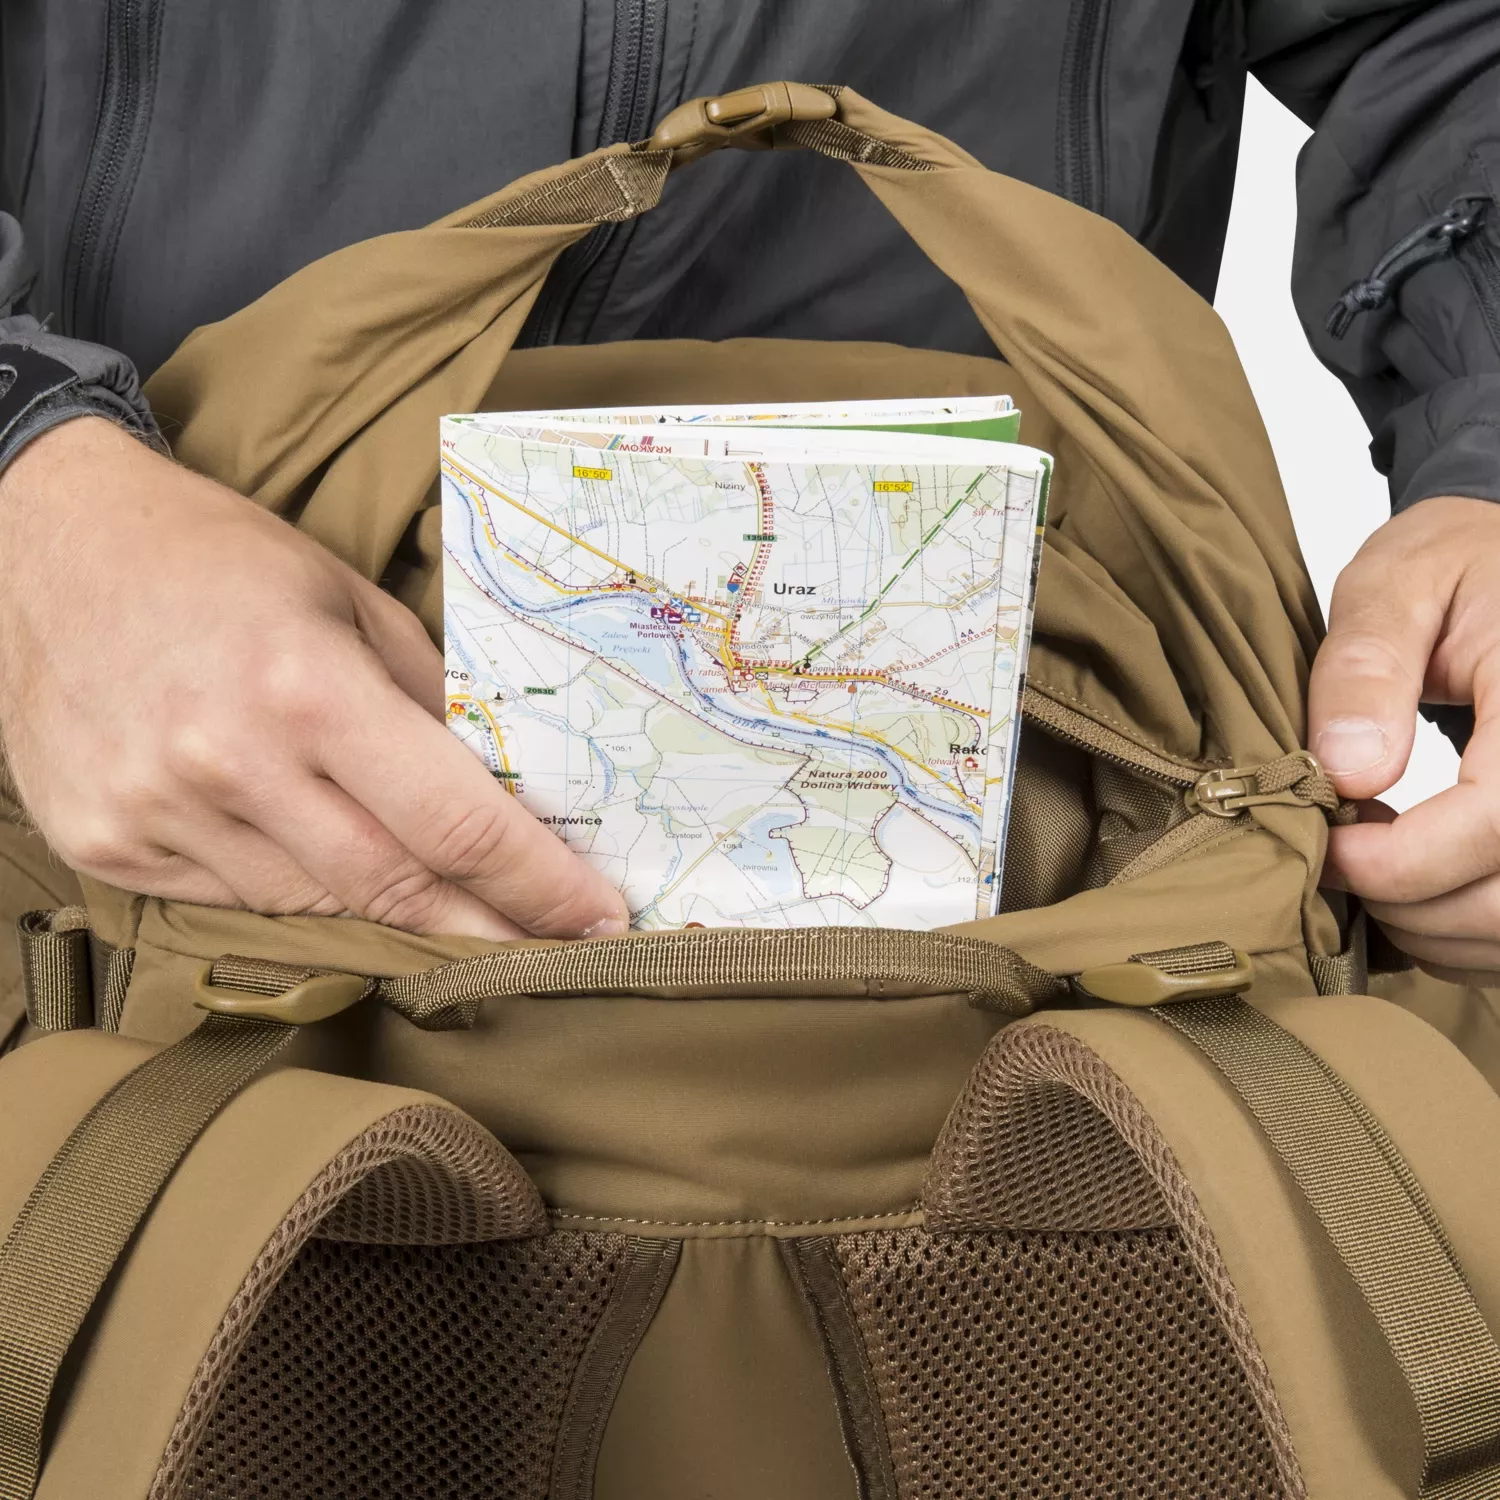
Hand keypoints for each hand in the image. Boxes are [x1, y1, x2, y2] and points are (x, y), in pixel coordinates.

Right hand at [0, 417, 627, 940]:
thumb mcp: (350, 602)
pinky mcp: (106, 845)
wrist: (45, 540)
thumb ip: (425, 703)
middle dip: (488, 929)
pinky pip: (236, 900)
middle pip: (393, 888)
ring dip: (393, 911)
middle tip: (552, 947)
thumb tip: (502, 788)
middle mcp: (227, 761)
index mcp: (306, 687)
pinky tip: (325, 863)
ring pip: (316, 906)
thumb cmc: (217, 558)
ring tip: (448, 903)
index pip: (454, 822)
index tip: (595, 916)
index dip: (536, 884)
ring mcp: (156, 812)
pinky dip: (298, 891)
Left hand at [1310, 495, 1499, 969]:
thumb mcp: (1396, 582)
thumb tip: (1347, 769)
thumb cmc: (1457, 565)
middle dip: (1407, 903)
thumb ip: (1365, 668)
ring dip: (1431, 927)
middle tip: (1335, 861)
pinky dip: (1461, 932)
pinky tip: (1414, 883)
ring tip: (1369, 865)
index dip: (1404, 861)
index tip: (1328, 849)